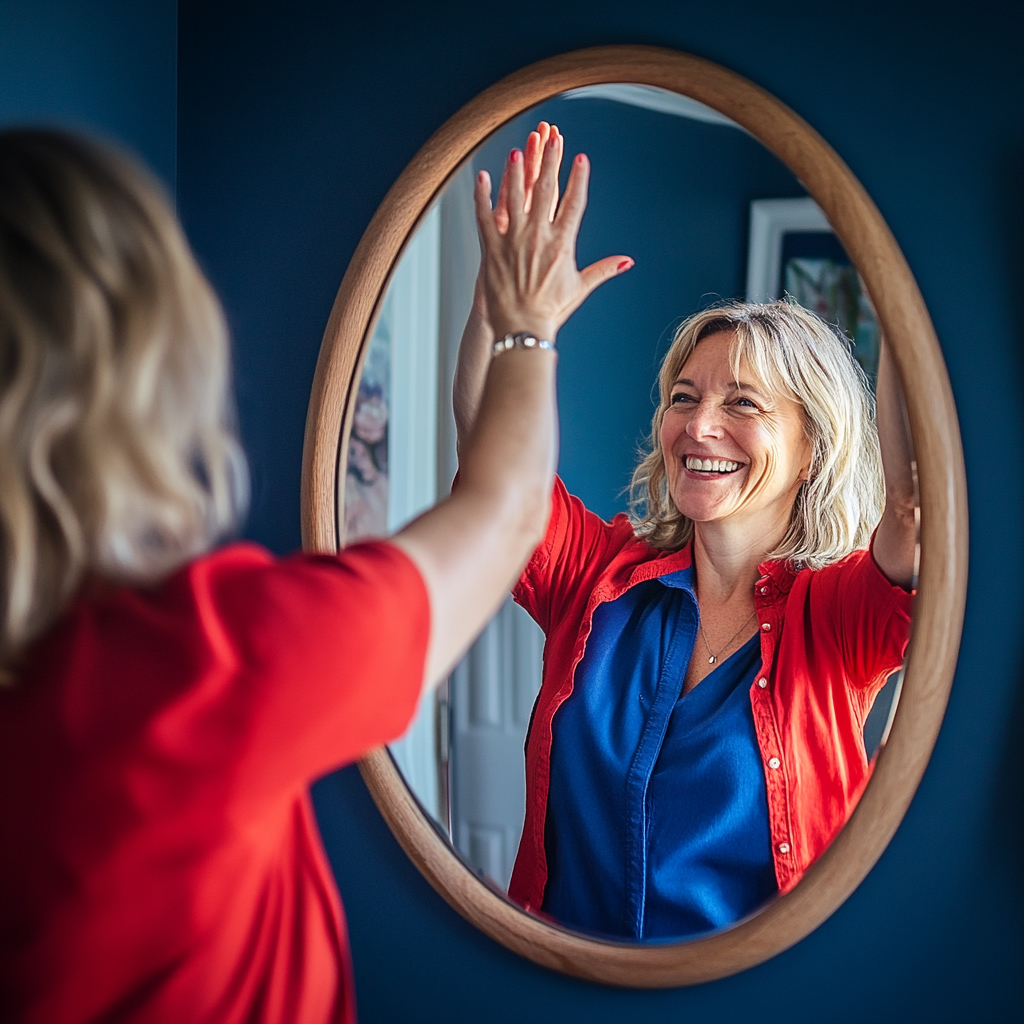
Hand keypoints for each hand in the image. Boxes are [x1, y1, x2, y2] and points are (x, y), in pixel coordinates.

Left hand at [475, 132, 632, 340]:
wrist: (522, 328)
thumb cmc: (551, 310)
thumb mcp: (580, 287)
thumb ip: (604, 270)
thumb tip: (627, 261)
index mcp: (562, 244)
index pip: (574, 203)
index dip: (578, 179)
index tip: (580, 158)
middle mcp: (538, 236)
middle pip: (545, 190)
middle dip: (549, 161)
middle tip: (551, 137)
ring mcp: (513, 240)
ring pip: (513, 197)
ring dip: (515, 172)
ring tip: (517, 150)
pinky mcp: (491, 249)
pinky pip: (484, 216)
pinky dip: (482, 196)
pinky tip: (482, 177)